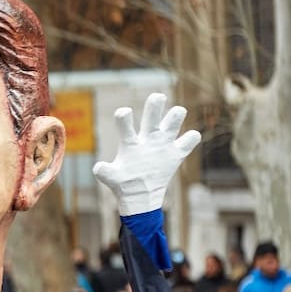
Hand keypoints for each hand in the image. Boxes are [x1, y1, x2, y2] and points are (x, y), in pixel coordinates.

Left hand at [92, 93, 200, 215]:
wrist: (140, 194)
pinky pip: (190, 139)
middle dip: (155, 103)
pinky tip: (187, 141)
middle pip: (153, 112)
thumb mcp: (112, 178)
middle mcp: (147, 137)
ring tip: (176, 114)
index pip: (126, 122)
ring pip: (174, 119)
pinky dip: (191, 137)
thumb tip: (99, 168)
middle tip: (158, 97)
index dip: (124, 116)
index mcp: (130, 141)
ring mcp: (162, 144)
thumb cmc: (123, 183)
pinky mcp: (176, 153)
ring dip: (176, 114)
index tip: (124, 113)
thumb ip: (105, 172)